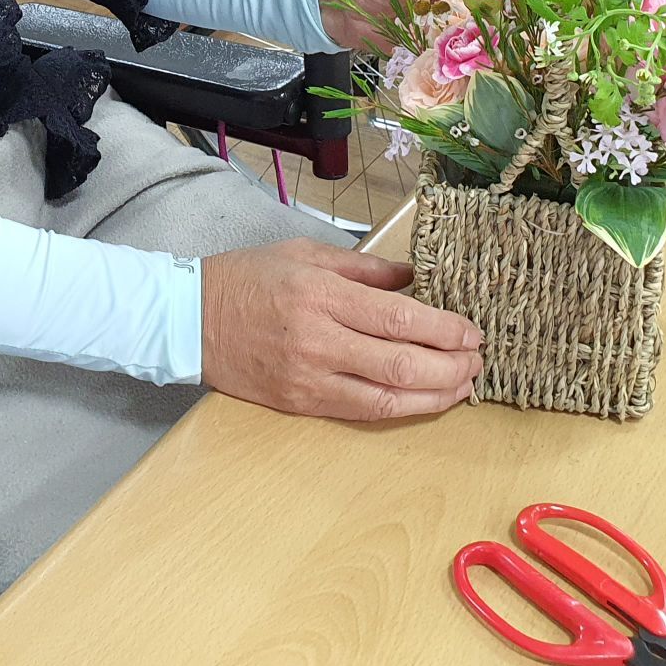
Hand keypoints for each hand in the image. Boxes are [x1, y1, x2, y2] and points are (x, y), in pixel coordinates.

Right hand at [201, 238, 481, 420]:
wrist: (188, 319)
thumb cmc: (246, 278)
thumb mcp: (305, 253)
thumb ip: (364, 268)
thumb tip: (413, 279)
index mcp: (321, 294)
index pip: (400, 318)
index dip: (445, 330)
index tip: (472, 332)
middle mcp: (318, 339)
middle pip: (402, 363)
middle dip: (451, 366)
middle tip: (477, 361)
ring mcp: (308, 377)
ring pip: (387, 398)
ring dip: (435, 396)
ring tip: (463, 386)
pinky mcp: (299, 403)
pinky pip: (361, 412)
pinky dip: (400, 409)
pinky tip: (424, 401)